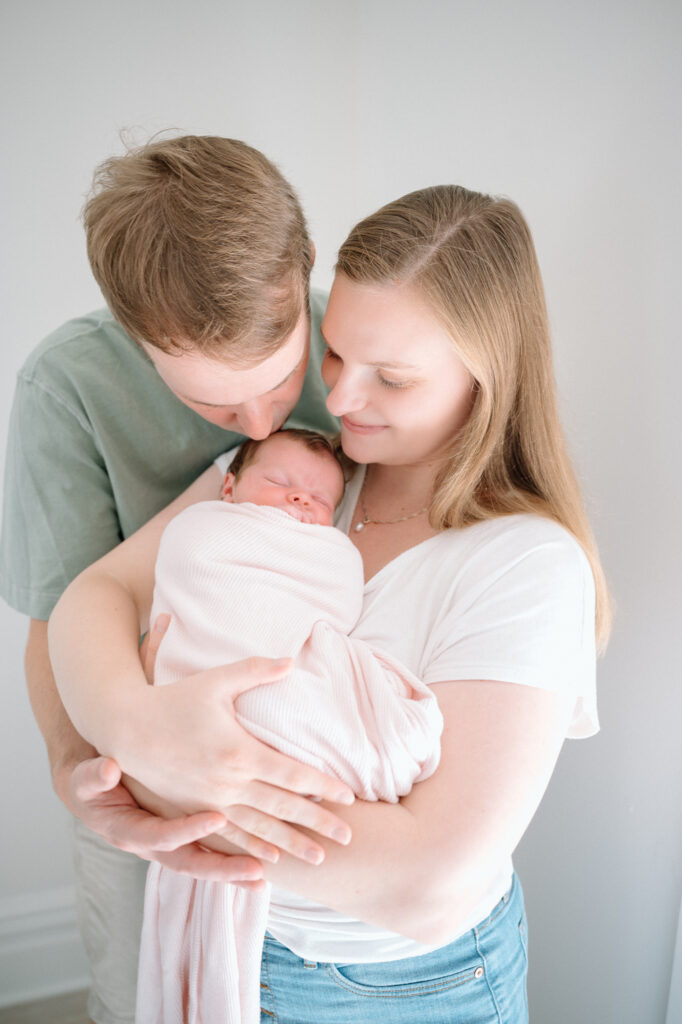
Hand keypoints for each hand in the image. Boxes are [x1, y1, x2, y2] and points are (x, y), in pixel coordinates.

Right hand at [54, 754, 266, 888]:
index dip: (189, 829)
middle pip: (188, 863)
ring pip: (202, 865)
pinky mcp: (181, 841)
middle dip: (222, 868)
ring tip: (262, 879)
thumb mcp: (85, 778)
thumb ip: (93, 776)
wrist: (93, 792)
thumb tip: (108, 769)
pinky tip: (259, 875)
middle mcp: (151, 846)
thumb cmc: (90, 781)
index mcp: (128, 832)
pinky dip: (231, 866)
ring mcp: (168, 846)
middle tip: (254, 869)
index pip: (162, 835)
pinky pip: (208, 856)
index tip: (219, 818)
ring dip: (232, 873)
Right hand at [123, 616, 353, 863]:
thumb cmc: (173, 699)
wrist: (126, 727)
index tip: (350, 797)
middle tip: (349, 837)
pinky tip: (272, 859)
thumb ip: (255, 671)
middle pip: (284, 807)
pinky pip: (230, 834)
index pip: (293, 774)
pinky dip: (254, 847)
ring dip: (293, 843)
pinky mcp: (193, 810)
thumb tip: (291, 660)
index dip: (323, 786)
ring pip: (261, 828)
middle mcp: (228, 783)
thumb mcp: (216, 681)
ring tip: (321, 858)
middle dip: (319, 823)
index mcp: (239, 752)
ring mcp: (210, 802)